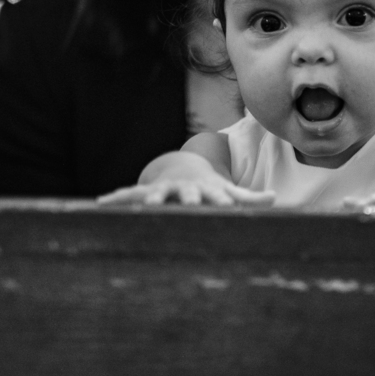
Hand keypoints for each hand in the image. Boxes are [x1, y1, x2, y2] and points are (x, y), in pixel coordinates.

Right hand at [98, 177, 274, 206]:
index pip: (218, 197)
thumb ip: (249, 200)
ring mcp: (165, 189)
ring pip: (157, 194)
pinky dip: (117, 199)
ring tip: (145, 205)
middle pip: (188, 194)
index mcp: (207, 191)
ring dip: (151, 199)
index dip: (223, 201)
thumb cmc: (210, 188)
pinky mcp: (146, 192)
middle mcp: (185, 189)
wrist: (184, 167)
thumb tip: (274, 198)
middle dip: (188, 198)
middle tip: (189, 204)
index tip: (227, 207)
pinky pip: (130, 195)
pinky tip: (100, 204)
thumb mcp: (229, 192)